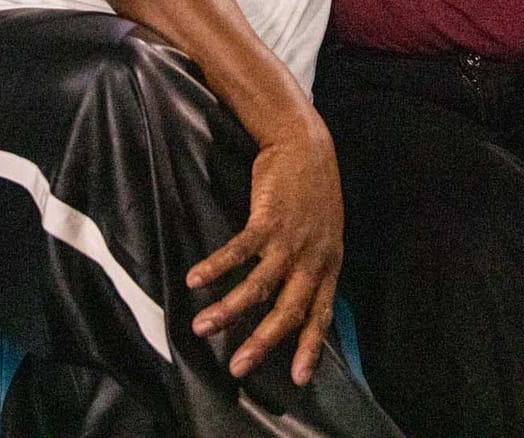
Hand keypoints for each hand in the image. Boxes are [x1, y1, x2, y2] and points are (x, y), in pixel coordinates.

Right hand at [186, 120, 342, 384]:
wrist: (305, 145)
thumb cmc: (312, 190)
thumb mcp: (323, 232)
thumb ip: (312, 263)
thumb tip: (297, 293)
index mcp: (328, 264)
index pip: (321, 314)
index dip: (308, 347)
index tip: (296, 378)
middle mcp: (312, 258)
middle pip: (288, 310)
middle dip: (262, 342)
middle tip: (238, 367)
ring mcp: (289, 240)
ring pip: (258, 287)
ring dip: (228, 310)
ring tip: (201, 328)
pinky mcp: (266, 220)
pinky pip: (238, 252)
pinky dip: (216, 268)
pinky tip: (195, 280)